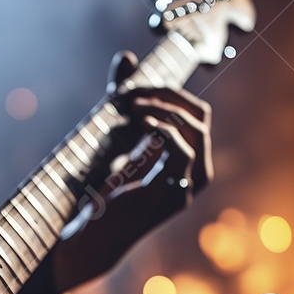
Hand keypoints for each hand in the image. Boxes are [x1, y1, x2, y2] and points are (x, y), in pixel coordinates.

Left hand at [51, 51, 211, 293]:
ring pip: (194, 130)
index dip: (166, 92)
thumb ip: (124, 100)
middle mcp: (196, 172)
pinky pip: (181, 151)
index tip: (129, 89)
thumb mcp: (119, 140)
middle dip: (165, 95)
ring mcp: (188, 185)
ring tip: (129, 106)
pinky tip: (138, 122)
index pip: (195, 111)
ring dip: (160, 109)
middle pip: (199, 115)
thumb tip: (125, 55)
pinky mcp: (173, 195)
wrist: (94, 237)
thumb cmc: (105, 192)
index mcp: (189, 159)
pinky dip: (162, 129)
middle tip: (128, 94)